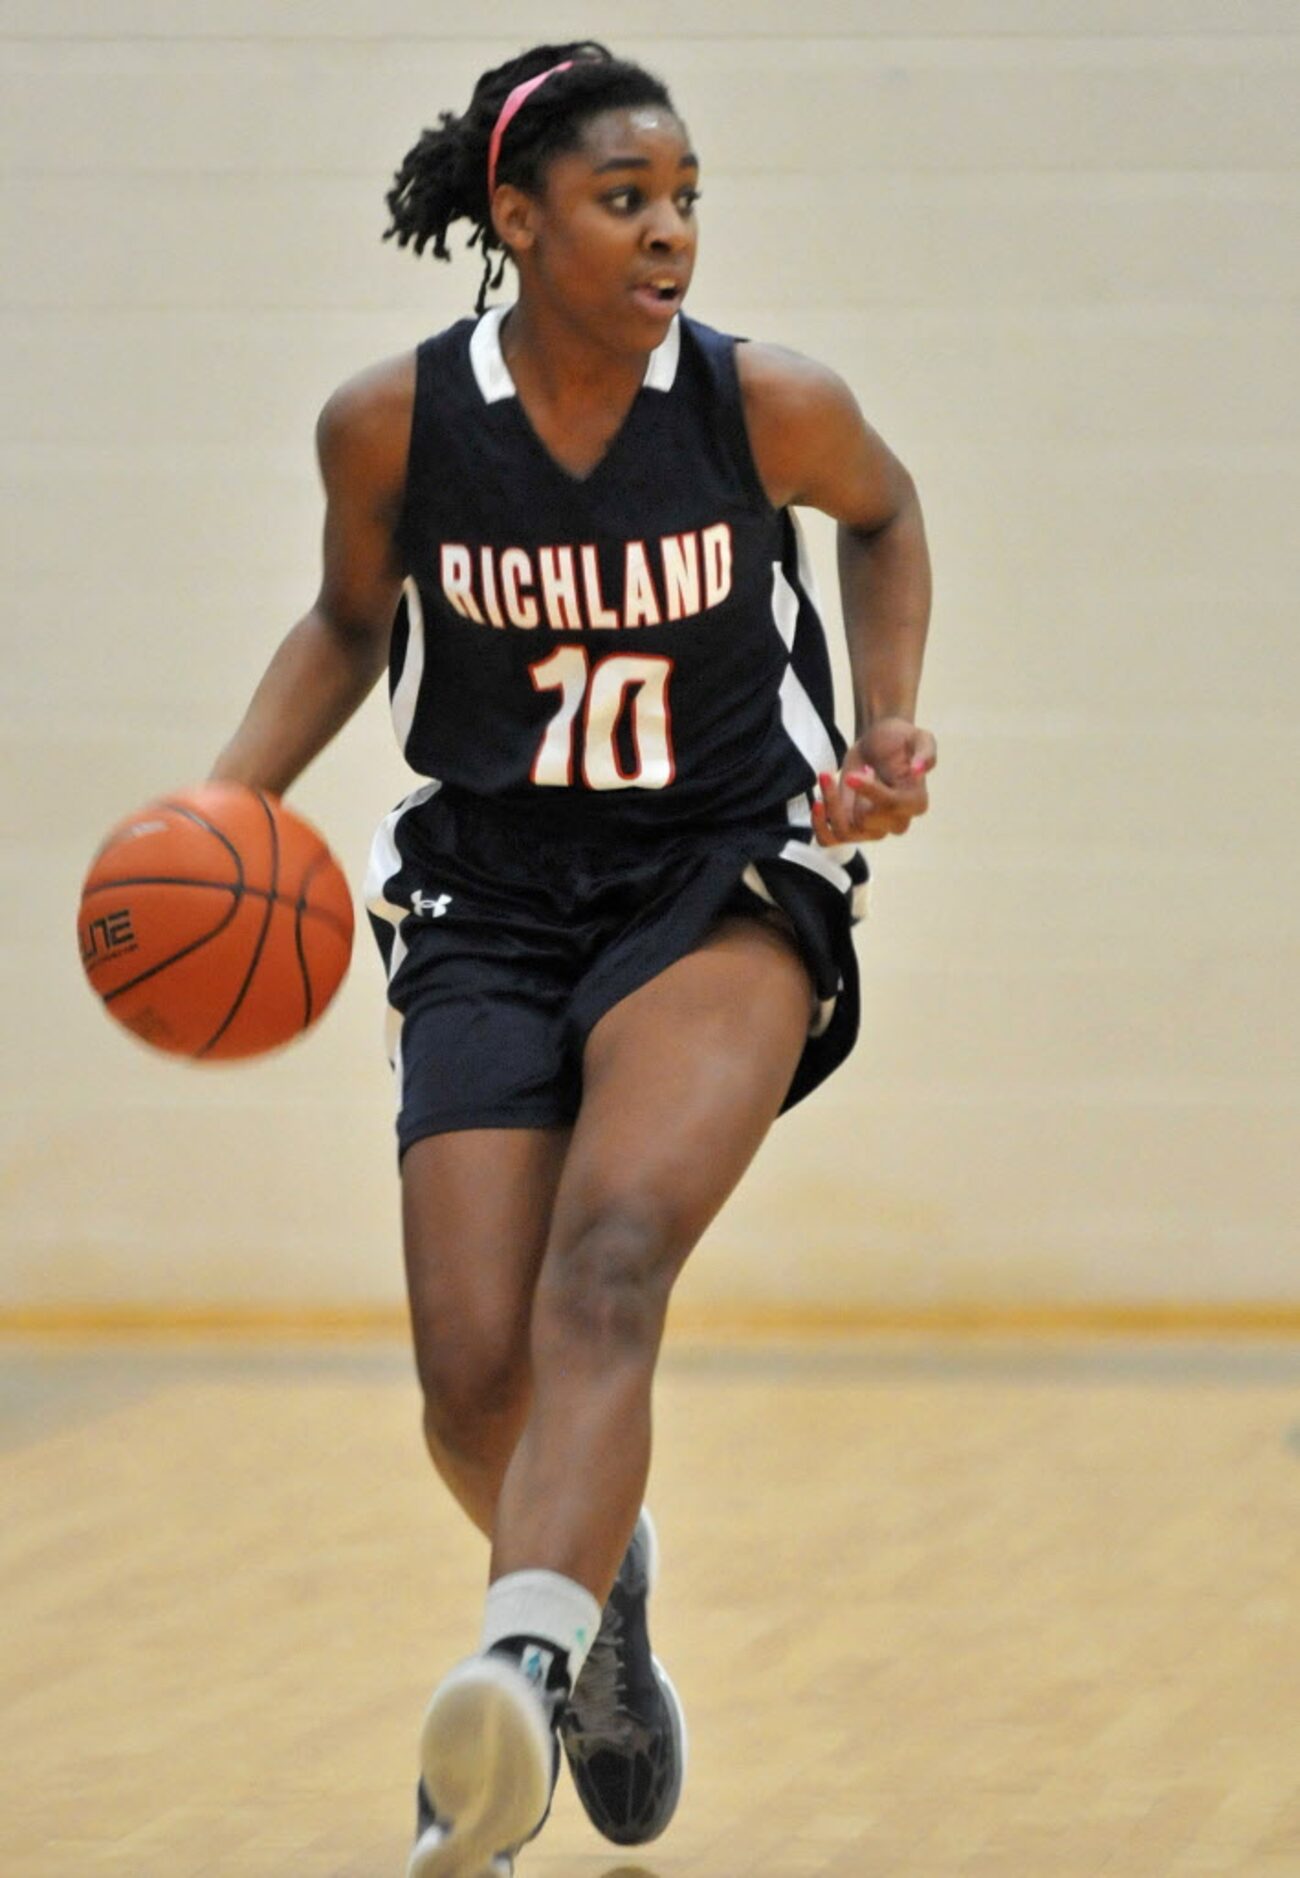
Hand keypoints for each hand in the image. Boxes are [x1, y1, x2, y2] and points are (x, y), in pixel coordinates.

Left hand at [812, 717, 936, 845]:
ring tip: (826, 776)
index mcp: (915, 802)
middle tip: (850, 772)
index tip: (853, 775)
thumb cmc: (900, 740)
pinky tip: (818, 802)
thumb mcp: (920, 737)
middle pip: (866, 820)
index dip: (870, 792)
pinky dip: (819, 825)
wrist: (879, 743)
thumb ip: (926, 752)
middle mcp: (896, 822)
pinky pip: (830, 839)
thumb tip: (919, 769)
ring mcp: (872, 829)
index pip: (892, 806)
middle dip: (849, 794)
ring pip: (845, 831)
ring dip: (831, 803)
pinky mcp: (851, 828)